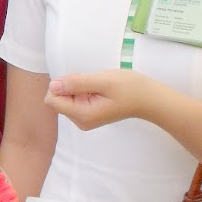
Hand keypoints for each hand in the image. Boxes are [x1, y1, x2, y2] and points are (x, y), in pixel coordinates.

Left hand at [45, 69, 160, 129]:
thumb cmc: (130, 88)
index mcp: (82, 115)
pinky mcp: (88, 115)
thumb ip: (76, 83)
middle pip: (57, 100)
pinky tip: (98, 90)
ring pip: (65, 99)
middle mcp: (80, 121)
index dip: (61, 85)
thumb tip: (53, 85)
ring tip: (98, 86)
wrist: (150, 99)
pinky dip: (82, 91)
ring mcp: (84, 120)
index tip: (80, 80)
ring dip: (77, 88)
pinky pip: (74, 100)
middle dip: (69, 86)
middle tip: (92, 82)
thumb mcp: (102, 80)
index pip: (52, 100)